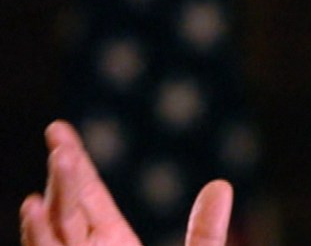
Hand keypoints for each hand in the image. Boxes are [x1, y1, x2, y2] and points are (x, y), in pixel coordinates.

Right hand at [20, 121, 233, 245]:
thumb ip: (205, 233)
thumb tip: (222, 185)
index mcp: (112, 243)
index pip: (86, 194)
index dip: (74, 163)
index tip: (57, 128)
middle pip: (67, 209)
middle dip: (64, 175)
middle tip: (61, 140)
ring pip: (54, 231)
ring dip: (53, 197)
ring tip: (60, 160)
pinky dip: (39, 234)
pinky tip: (35, 207)